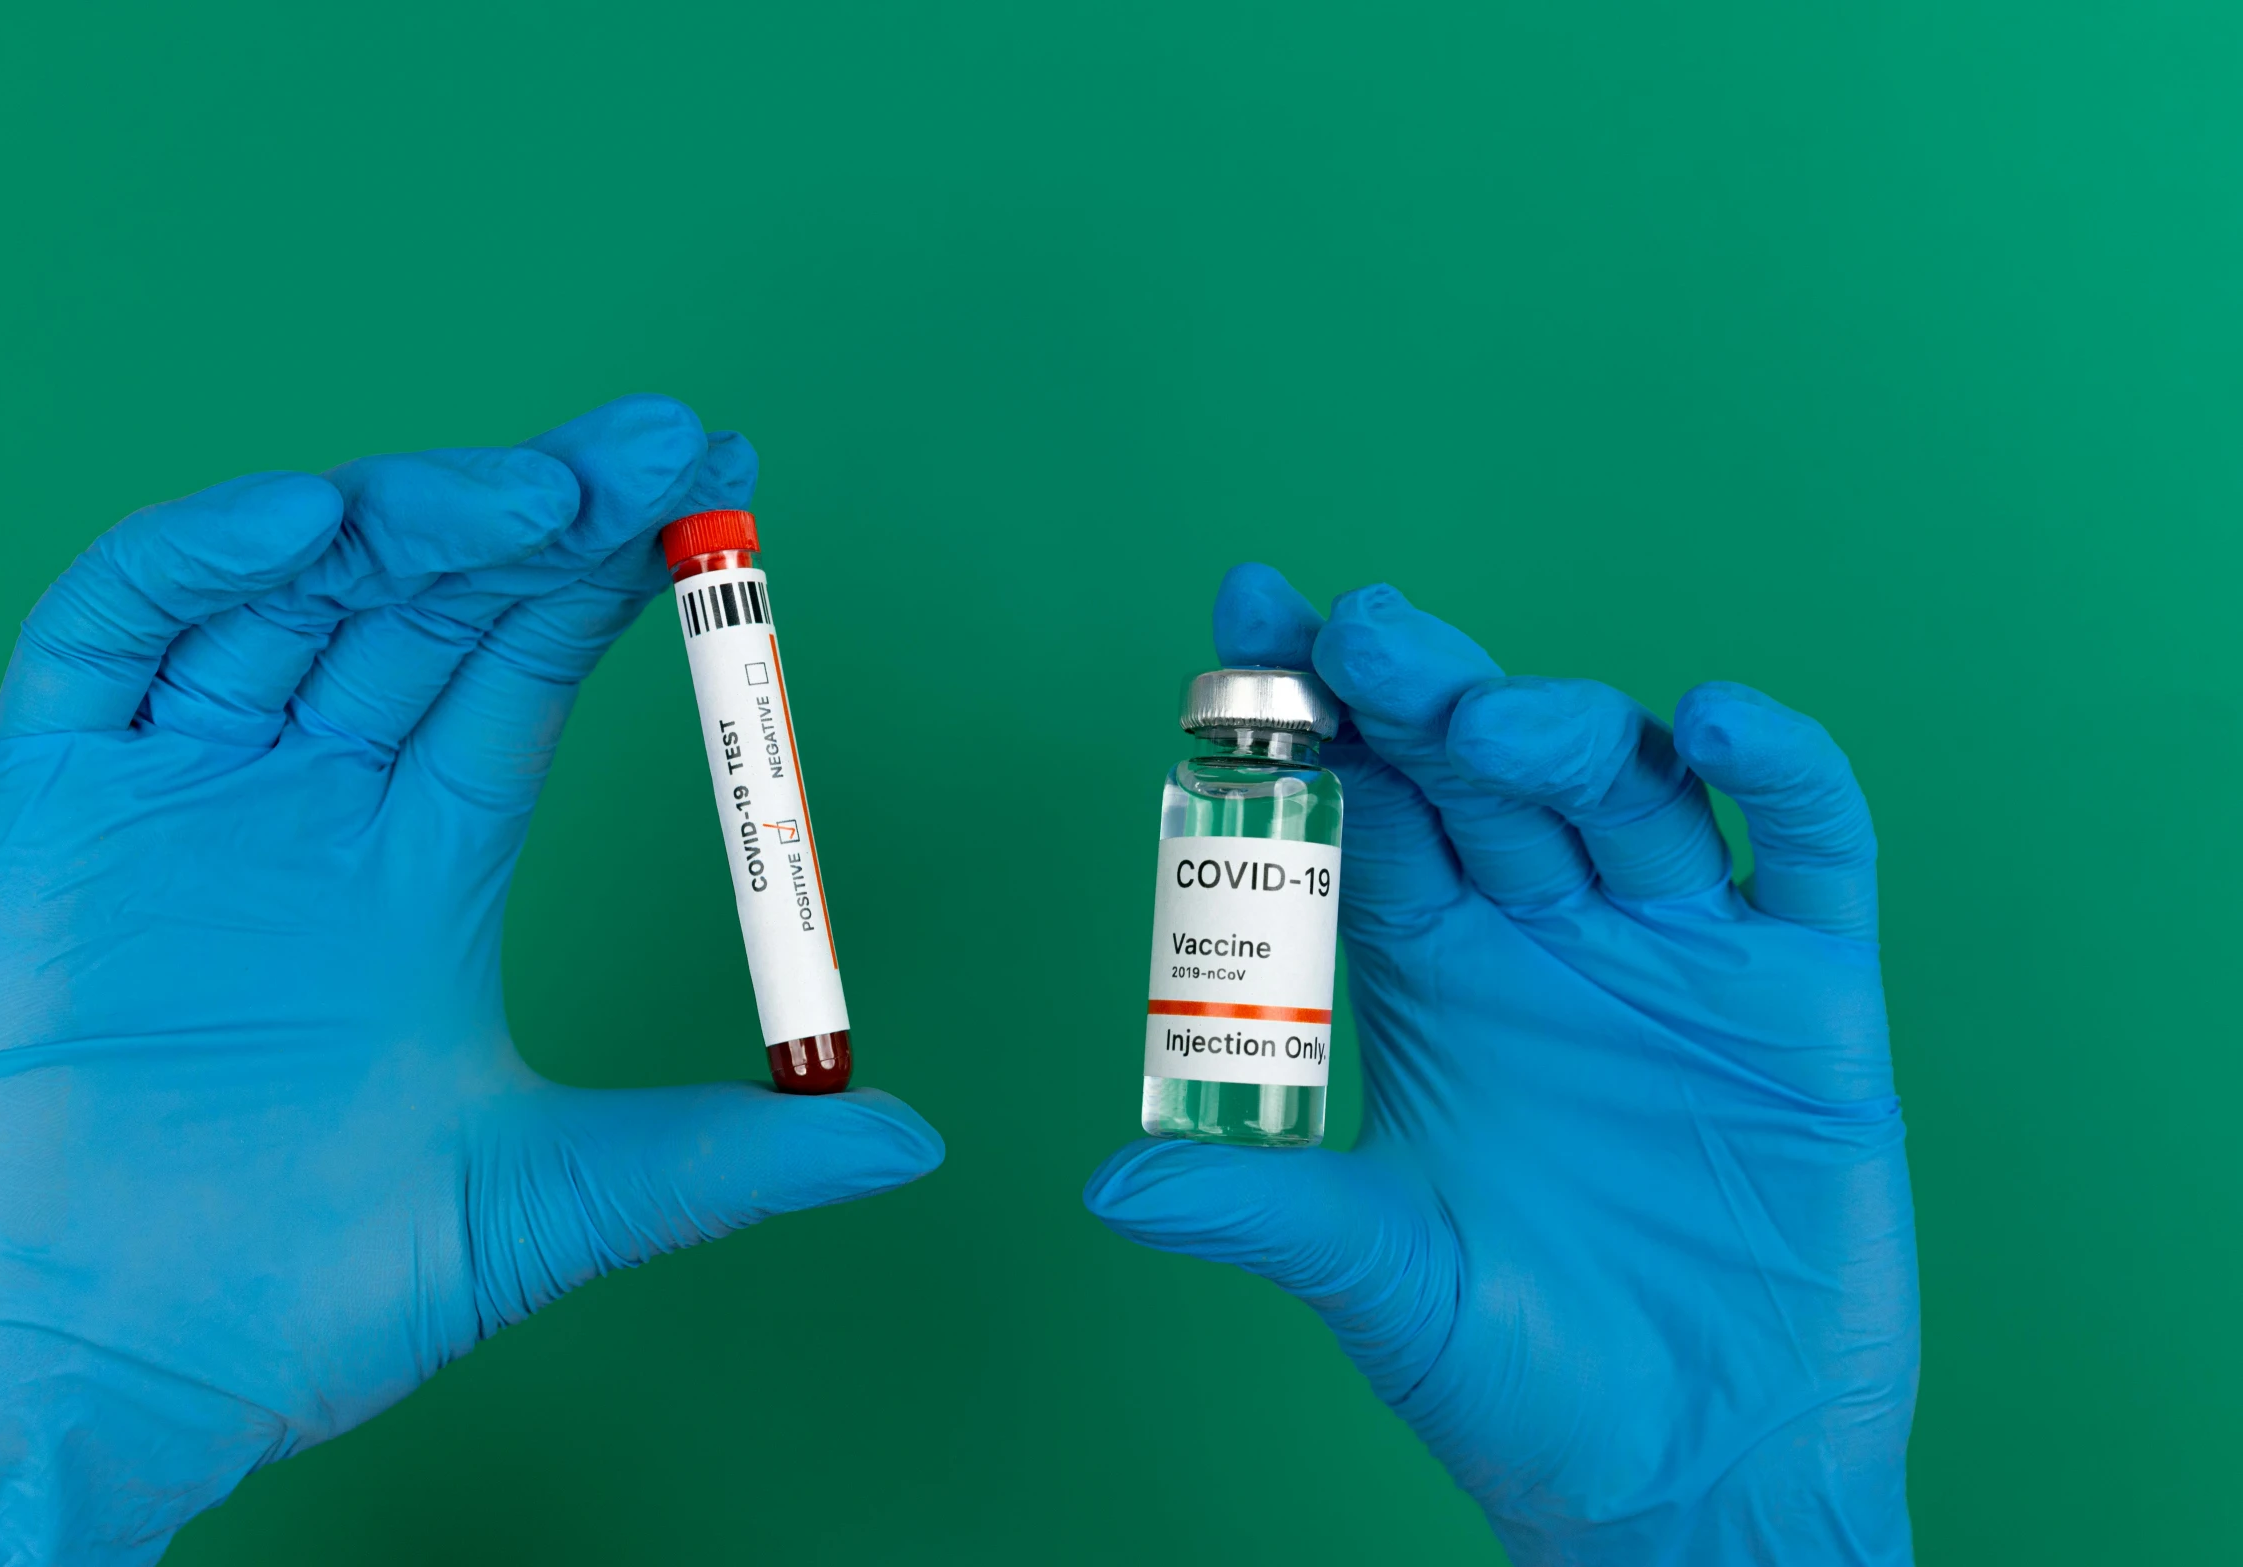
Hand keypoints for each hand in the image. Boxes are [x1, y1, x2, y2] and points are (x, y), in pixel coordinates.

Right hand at [0, 396, 942, 1563]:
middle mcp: (311, 802)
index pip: (525, 666)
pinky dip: (201, 557)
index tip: (720, 491)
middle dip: (548, 508)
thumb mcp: (547, 1200)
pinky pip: (114, 633)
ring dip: (418, 512)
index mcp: (423, 866)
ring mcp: (186, 791)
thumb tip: (908, 1137)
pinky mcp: (54, 805)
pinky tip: (316, 520)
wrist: (105, 1378)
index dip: (617, 573)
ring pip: (299, 583)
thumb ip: (724, 1156)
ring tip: (542, 494)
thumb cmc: (300, 1298)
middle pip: (433, 597)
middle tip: (669, 448)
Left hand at [1085, 566, 1915, 1565]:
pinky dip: (1777, 776)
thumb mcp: (1377, 1276)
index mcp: (1429, 974)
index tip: (1250, 611)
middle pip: (1476, 770)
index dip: (1309, 709)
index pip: (1360, 804)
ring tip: (1492, 723)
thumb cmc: (1519, 1379)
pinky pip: (1806, 852)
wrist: (1691, 1482)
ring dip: (1558, 730)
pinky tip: (1718, 724)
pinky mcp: (1804, 998)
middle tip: (1358, 635)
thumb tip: (1106, 1182)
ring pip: (1620, 787)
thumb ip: (1261, 1206)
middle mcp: (1545, 938)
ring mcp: (1677, 955)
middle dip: (1418, 691)